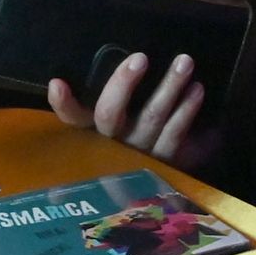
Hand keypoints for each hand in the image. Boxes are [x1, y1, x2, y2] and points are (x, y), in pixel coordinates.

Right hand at [46, 52, 211, 166]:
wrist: (148, 196)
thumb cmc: (122, 146)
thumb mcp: (102, 128)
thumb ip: (83, 109)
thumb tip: (61, 83)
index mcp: (88, 135)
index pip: (70, 118)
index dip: (63, 103)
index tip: (58, 83)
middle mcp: (110, 145)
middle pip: (109, 113)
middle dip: (123, 83)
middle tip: (140, 57)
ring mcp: (137, 154)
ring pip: (151, 118)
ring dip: (169, 88)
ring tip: (184, 63)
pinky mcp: (162, 162)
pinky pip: (175, 135)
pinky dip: (186, 111)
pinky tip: (197, 90)